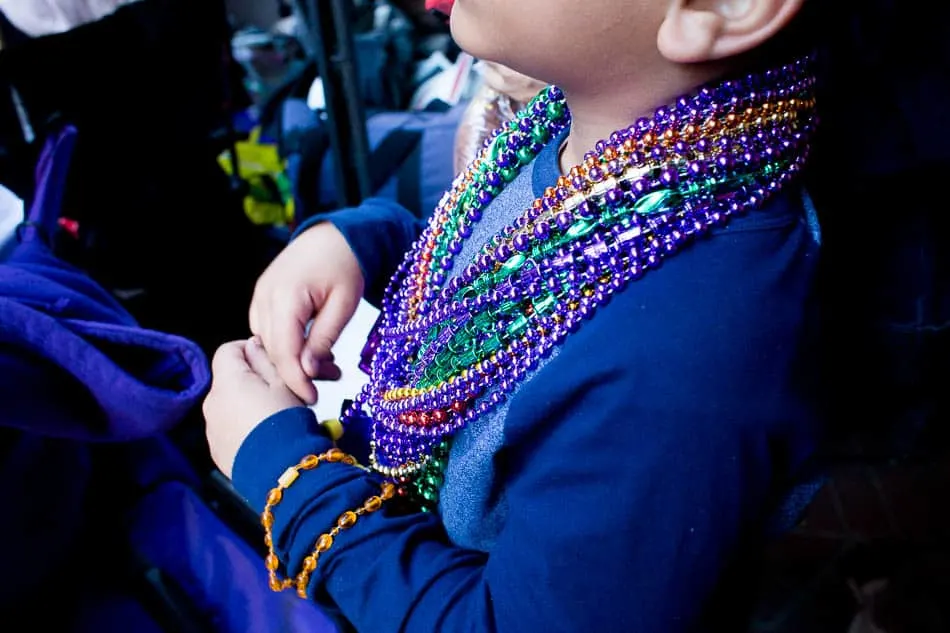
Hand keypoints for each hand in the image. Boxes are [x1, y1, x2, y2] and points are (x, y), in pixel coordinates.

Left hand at [204, 337, 304, 477]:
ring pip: (230, 406)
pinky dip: (244, 429)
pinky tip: (266, 436)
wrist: (283, 471)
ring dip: (248, 406)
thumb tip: (254, 346)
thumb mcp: (285, 382)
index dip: (250, 350)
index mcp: (228, 381)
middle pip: (230, 380)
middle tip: (282, 390)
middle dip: (254, 381)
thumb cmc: (287, 426)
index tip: (270, 360)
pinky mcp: (218, 451)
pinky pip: (229, 430)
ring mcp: (213, 429)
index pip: (228, 350)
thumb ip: (265, 359)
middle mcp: (213, 403)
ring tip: (277, 417)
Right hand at [249, 222, 363, 403]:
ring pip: (267, 342)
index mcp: (286, 296)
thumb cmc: (345, 264)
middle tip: (331, 379)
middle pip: (272, 350)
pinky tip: (311, 346)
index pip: (283, 351)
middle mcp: (265, 296)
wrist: (334, 234)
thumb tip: (308, 372)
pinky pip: (267, 330)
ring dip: (293, 358)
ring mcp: (260, 295)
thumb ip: (323, 339)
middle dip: (298, 371)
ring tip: (327, 363)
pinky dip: (286, 343)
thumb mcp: (344, 304)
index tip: (312, 399)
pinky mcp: (262, 296)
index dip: (295, 379)